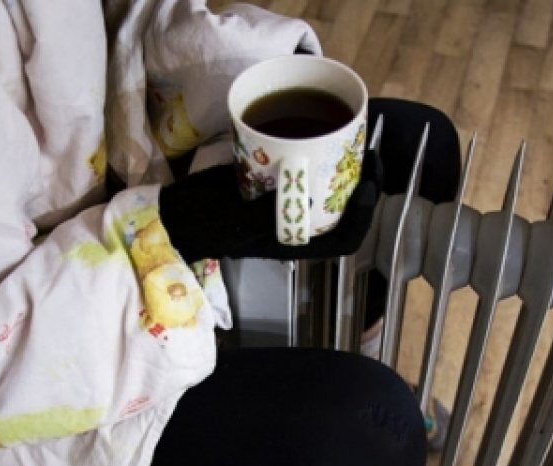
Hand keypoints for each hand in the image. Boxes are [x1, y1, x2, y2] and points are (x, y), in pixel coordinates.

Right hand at [159, 145, 381, 262]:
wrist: (182, 212)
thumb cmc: (210, 224)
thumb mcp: (241, 221)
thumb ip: (268, 213)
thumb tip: (295, 195)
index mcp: (298, 243)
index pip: (346, 238)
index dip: (362, 215)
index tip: (365, 185)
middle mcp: (301, 225)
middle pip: (346, 210)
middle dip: (364, 184)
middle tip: (370, 153)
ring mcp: (291, 204)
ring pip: (333, 191)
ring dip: (349, 169)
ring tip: (356, 142)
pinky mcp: (280, 184)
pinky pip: (310, 173)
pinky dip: (322, 156)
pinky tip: (326, 134)